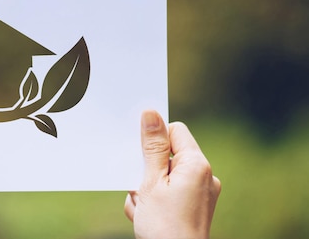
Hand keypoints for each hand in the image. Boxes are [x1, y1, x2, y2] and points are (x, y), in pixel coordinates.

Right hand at [124, 110, 220, 238]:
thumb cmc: (164, 228)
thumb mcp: (151, 181)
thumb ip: (152, 146)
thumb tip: (151, 113)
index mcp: (197, 165)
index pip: (174, 131)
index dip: (153, 138)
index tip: (137, 153)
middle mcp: (204, 177)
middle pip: (166, 155)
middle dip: (146, 170)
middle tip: (140, 190)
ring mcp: (200, 194)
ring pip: (163, 177)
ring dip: (146, 190)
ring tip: (144, 210)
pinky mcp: (193, 208)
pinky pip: (168, 194)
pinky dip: (154, 202)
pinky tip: (146, 217)